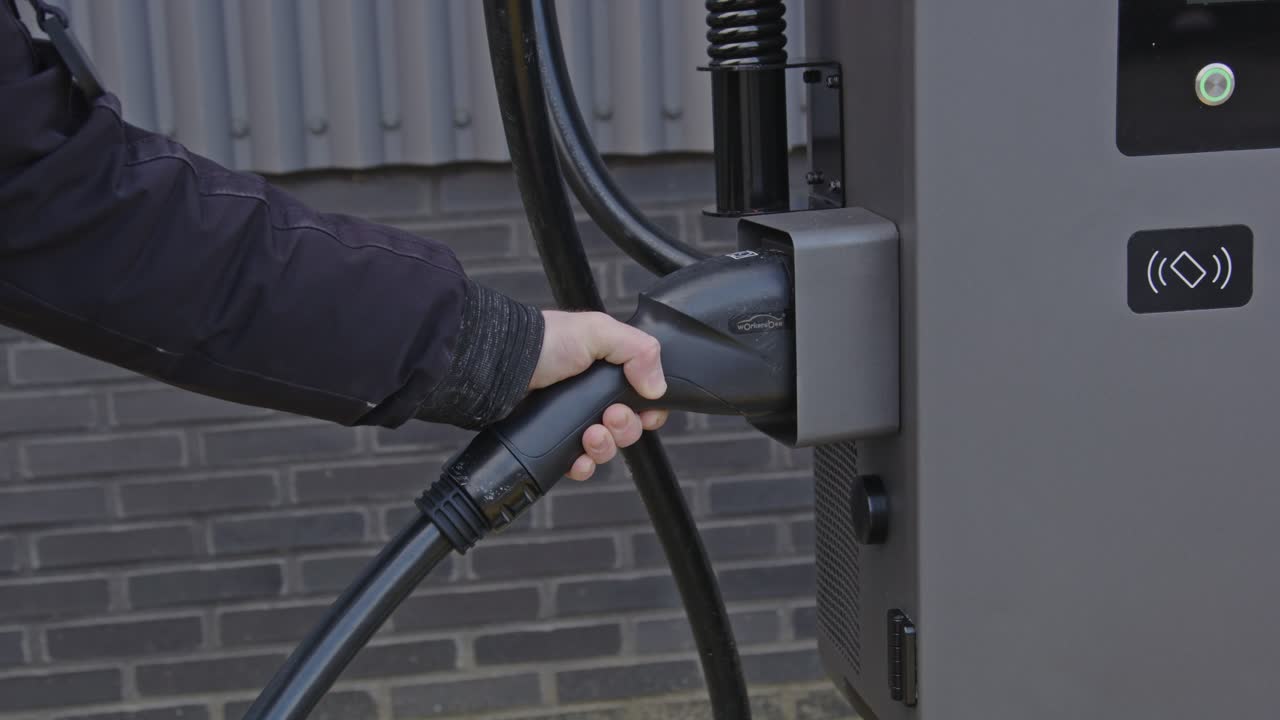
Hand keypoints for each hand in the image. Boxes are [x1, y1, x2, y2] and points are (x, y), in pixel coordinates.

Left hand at [530, 311, 669, 480]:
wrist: (500, 366)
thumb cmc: (543, 342)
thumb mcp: (597, 331)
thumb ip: (638, 350)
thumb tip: (658, 387)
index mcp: (608, 371)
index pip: (643, 399)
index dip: (649, 411)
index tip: (645, 412)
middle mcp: (593, 397)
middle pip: (628, 429)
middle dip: (625, 428)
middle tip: (611, 416)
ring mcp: (573, 421)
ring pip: (605, 449)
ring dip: (605, 448)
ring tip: (591, 435)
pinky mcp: (554, 440)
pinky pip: (579, 464)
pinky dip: (583, 466)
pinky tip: (578, 459)